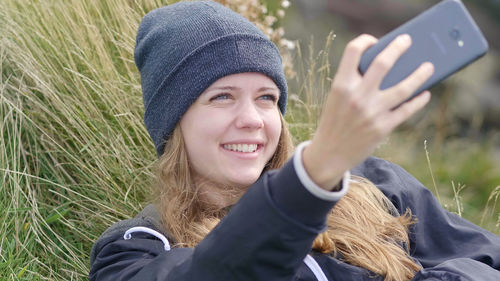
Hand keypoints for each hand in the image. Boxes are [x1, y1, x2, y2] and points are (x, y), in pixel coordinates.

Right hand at [302, 34, 433, 189]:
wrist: (328, 154)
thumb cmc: (334, 122)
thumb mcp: (337, 99)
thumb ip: (355, 83)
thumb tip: (388, 68)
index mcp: (341, 85)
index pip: (353, 51)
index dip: (365, 40)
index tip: (375, 41)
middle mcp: (357, 96)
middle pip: (383, 63)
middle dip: (399, 47)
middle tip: (407, 41)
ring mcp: (372, 112)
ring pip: (404, 87)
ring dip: (420, 75)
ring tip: (429, 67)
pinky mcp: (383, 127)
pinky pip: (407, 110)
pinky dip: (418, 101)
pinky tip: (424, 94)